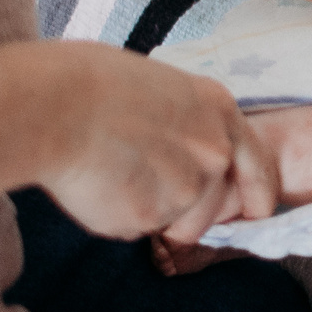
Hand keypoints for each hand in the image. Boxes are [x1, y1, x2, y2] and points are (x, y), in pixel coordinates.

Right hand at [25, 41, 277, 244]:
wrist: (54, 106)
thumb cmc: (90, 83)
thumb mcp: (159, 88)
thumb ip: (183, 125)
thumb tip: (174, 152)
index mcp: (219, 110)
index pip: (256, 163)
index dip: (257, 192)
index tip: (257, 211)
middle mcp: (214, 151)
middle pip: (214, 206)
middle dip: (185, 209)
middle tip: (136, 180)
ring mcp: (186, 189)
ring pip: (172, 222)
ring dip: (147, 211)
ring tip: (112, 173)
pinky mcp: (150, 219)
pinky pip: (132, 228)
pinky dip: (111, 215)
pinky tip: (93, 182)